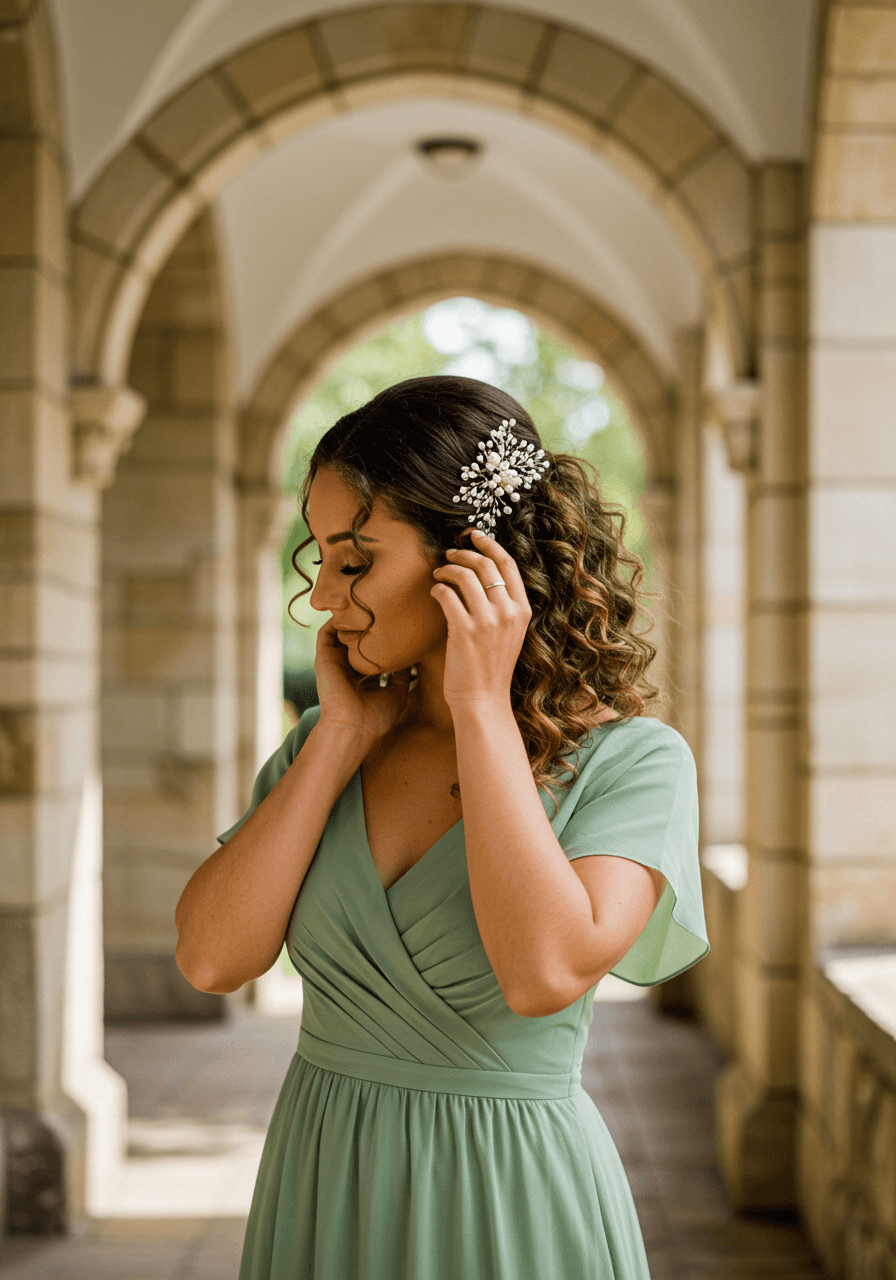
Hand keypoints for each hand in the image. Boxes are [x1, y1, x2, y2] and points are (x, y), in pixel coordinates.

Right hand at [313, 616, 416, 745]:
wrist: (354, 727)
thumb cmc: (376, 717)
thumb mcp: (397, 692)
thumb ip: (402, 674)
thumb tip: (411, 656)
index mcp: (363, 679)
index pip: (371, 653)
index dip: (383, 640)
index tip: (399, 624)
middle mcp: (347, 669)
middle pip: (356, 642)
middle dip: (367, 625)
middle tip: (383, 605)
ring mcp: (335, 663)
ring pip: (340, 635)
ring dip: (349, 619)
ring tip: (365, 600)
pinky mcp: (324, 659)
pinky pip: (325, 634)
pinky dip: (334, 620)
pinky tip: (349, 607)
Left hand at [430, 528, 531, 712]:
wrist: (483, 701)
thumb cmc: (490, 668)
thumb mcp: (509, 633)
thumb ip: (502, 606)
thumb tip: (480, 574)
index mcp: (522, 611)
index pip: (508, 565)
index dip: (490, 545)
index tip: (474, 535)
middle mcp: (508, 613)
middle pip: (485, 565)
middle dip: (464, 553)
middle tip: (449, 554)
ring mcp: (487, 622)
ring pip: (465, 576)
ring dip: (447, 569)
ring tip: (438, 574)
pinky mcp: (464, 631)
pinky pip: (447, 595)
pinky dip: (438, 588)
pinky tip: (434, 592)